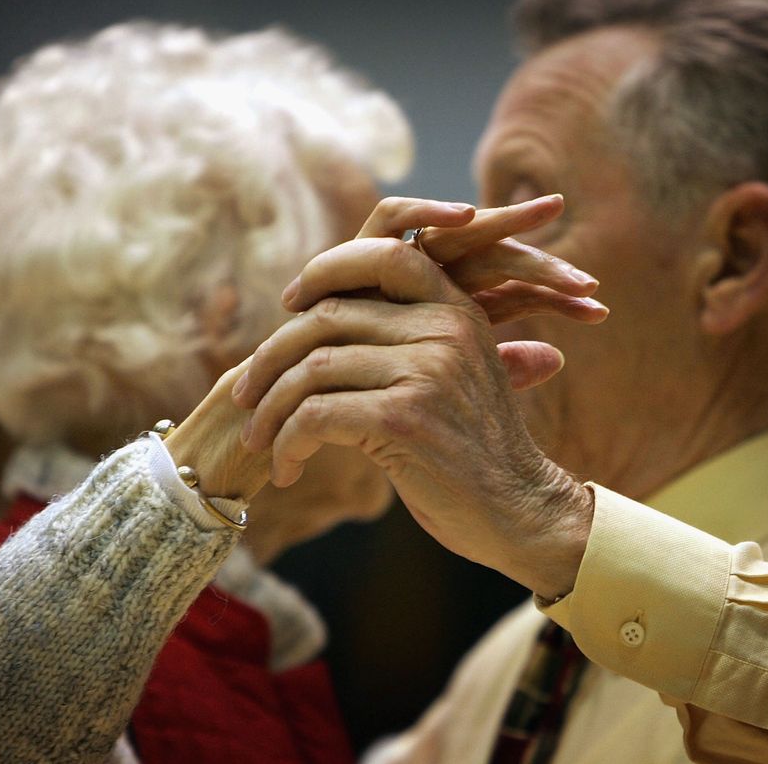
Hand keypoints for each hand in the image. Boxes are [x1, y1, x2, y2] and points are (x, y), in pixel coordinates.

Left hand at [232, 205, 597, 597]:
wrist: (522, 512)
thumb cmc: (473, 452)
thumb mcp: (453, 375)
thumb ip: (407, 339)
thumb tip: (324, 315)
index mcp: (456, 309)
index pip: (381, 255)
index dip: (325, 271)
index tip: (288, 306)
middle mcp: (443, 329)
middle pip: (326, 317)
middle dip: (271, 359)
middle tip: (246, 395)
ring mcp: (425, 370)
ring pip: (311, 370)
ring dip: (270, 410)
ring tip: (260, 442)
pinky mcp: (403, 418)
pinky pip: (315, 416)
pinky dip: (287, 443)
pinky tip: (286, 468)